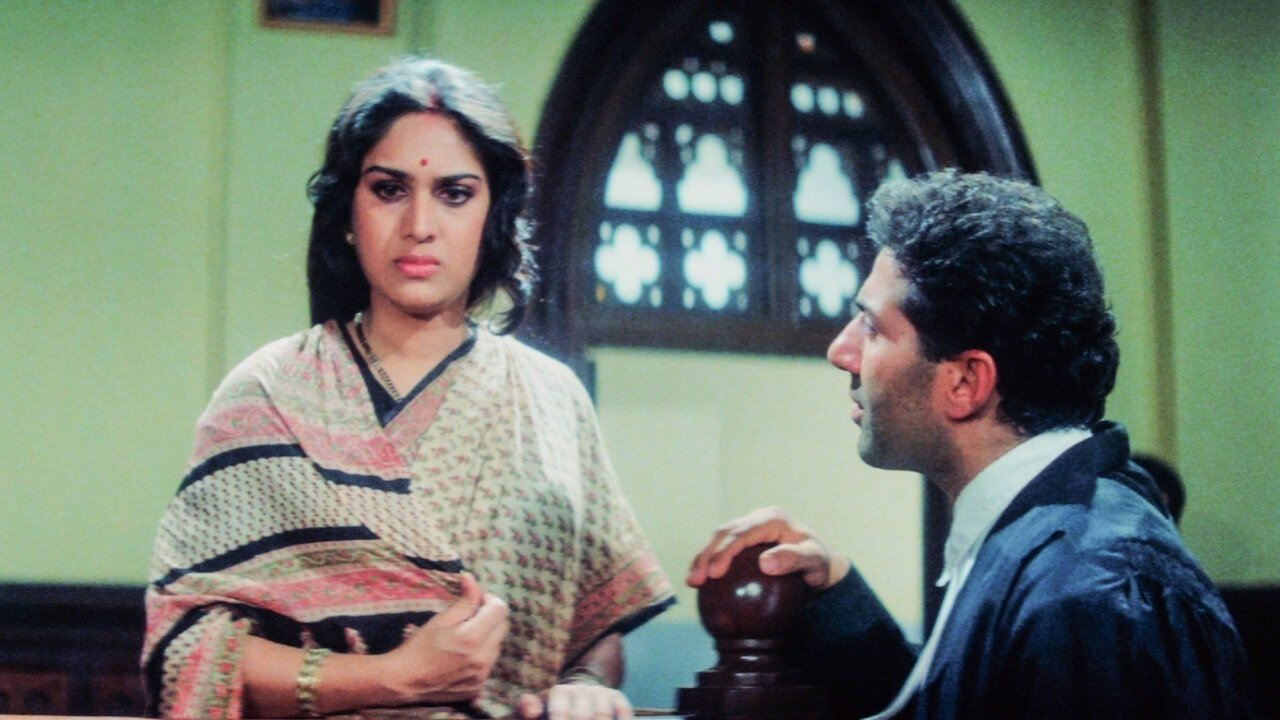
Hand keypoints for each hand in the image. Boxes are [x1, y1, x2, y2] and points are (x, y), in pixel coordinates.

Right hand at [378, 572, 508, 703]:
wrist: (404, 681)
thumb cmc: (419, 647)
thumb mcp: (440, 620)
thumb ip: (464, 600)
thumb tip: (472, 578)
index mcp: (473, 638)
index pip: (500, 610)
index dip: (490, 599)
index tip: (477, 599)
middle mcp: (483, 658)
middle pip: (503, 627)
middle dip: (491, 616)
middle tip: (471, 615)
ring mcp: (482, 675)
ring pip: (497, 645)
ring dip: (488, 636)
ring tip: (466, 636)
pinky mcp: (478, 687)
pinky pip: (489, 663)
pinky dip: (482, 654)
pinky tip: (463, 654)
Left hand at [516, 681, 631, 719]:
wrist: (577, 699)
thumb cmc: (550, 713)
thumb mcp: (533, 712)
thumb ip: (525, 709)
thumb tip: (532, 710)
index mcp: (560, 693)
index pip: (560, 712)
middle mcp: (581, 690)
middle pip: (582, 715)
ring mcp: (600, 693)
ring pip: (603, 714)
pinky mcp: (616, 698)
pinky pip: (622, 708)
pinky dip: (622, 719)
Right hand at [686, 506, 847, 590]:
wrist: (821, 563)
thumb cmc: (819, 563)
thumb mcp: (813, 561)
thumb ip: (792, 559)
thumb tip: (765, 563)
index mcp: (772, 518)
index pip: (742, 533)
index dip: (724, 551)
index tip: (713, 574)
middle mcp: (757, 519)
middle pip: (724, 533)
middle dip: (706, 555)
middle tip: (695, 580)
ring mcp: (750, 528)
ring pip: (718, 538)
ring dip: (702, 558)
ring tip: (691, 581)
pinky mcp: (745, 540)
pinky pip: (723, 548)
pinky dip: (710, 562)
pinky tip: (701, 581)